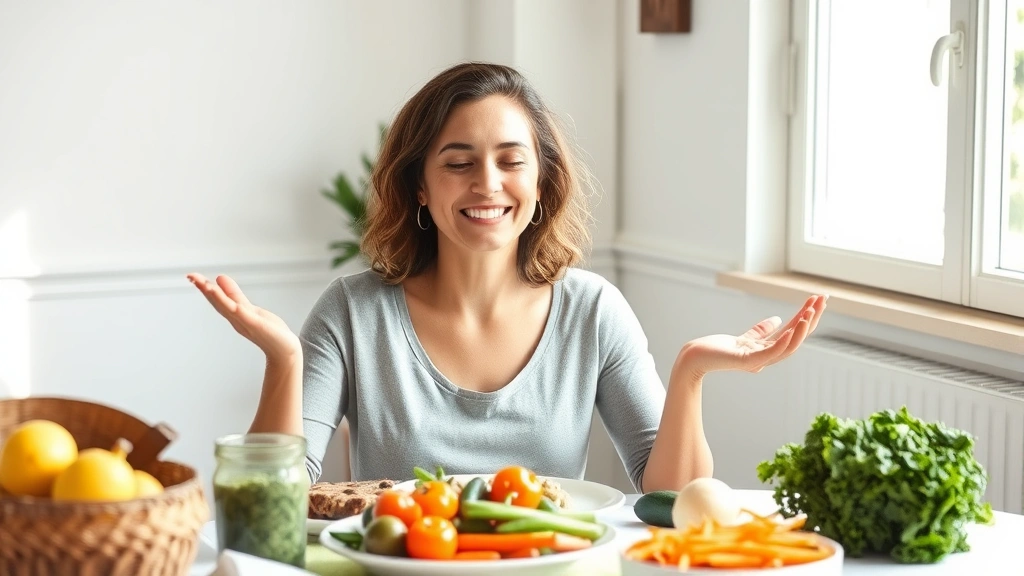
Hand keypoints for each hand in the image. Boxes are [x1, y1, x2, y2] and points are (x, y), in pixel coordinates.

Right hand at [186, 273, 300, 362]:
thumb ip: (234, 294)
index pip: (216, 298)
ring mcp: (244, 321)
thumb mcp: (248, 307)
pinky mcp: (254, 323)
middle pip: (217, 301)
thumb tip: (219, 278)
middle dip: (203, 288)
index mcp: (234, 313)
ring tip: (201, 283)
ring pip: (225, 306)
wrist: (284, 350)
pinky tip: (223, 294)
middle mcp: (235, 318)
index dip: (204, 287)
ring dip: (213, 294)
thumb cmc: (268, 330)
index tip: (192, 276)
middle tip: (190, 275)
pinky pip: (238, 311)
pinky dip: (228, 302)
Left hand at [677, 295, 826, 375]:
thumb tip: (778, 320)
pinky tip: (791, 328)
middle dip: (812, 318)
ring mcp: (758, 361)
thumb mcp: (744, 338)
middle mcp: (767, 358)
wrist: (695, 358)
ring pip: (788, 347)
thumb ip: (761, 331)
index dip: (807, 315)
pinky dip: (783, 342)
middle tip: (824, 299)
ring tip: (811, 312)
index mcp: (768, 350)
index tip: (818, 298)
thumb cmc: (717, 349)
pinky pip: (770, 353)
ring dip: (801, 329)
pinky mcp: (747, 362)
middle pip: (797, 338)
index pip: (794, 331)